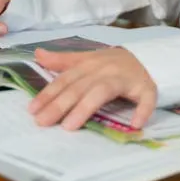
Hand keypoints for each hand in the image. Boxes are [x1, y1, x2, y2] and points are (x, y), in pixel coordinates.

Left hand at [28, 47, 156, 130]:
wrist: (146, 57)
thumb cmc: (112, 63)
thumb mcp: (87, 59)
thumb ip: (62, 60)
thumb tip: (37, 54)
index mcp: (89, 64)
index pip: (66, 79)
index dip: (49, 94)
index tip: (33, 110)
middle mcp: (105, 70)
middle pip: (79, 87)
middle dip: (60, 104)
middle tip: (43, 122)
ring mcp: (126, 79)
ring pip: (103, 91)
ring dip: (86, 108)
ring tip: (70, 126)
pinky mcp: (147, 89)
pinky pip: (145, 99)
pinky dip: (142, 110)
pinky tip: (135, 124)